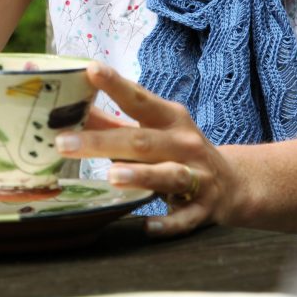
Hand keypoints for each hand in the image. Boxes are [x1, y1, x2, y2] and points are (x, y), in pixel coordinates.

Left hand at [55, 62, 243, 236]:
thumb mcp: (152, 130)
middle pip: (142, 141)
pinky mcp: (203, 208)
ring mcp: (197, 176)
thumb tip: (70, 109)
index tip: (91, 70)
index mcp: (169, 119)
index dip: (115, 84)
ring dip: (140, 175)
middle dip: (102, 142)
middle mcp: (184, 143)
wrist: (232, 184)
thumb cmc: (178, 150)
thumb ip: (112, 123)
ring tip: (111, 176)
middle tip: (64, 141)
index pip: (139, 98)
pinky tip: (149, 226)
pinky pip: (185, 218)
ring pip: (167, 175)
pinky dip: (169, 222)